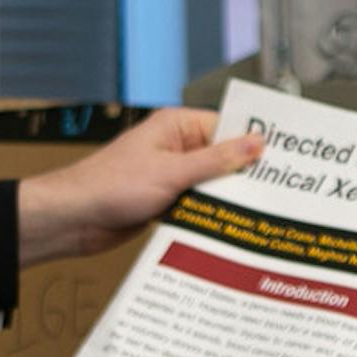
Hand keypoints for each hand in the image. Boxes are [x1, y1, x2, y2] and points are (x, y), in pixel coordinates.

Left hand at [16, 109, 262, 267]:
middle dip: (243, 175)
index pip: (226, 128)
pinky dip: (209, 215)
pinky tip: (230, 229)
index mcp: (175, 127)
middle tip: (280, 191)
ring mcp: (170, 176)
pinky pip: (197, 206)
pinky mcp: (164, 202)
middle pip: (222, 159)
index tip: (283, 158)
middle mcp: (175, 148)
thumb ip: (216, 160)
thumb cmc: (109, 186)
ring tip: (260, 213)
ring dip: (226, 200)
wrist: (73, 220)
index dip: (254, 144)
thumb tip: (255, 143)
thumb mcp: (172, 171)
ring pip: (211, 186)